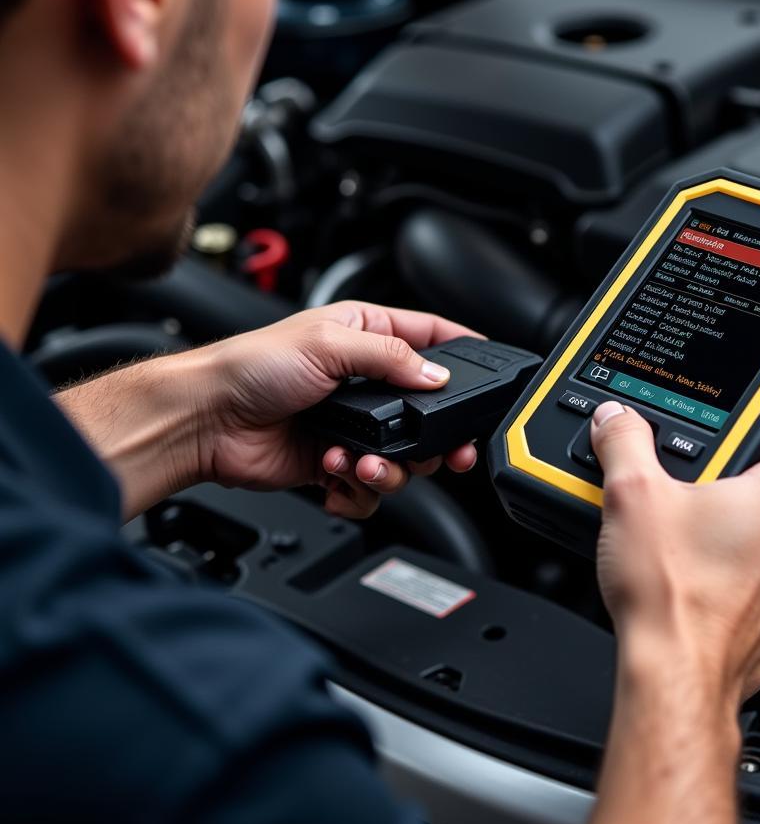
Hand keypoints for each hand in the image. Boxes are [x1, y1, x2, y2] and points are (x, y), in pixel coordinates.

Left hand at [196, 302, 479, 518]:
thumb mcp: (328, 344)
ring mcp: (352, 424)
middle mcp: (364, 380)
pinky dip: (356, 489)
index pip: (430, 336)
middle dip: (437, 437)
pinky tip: (333, 472)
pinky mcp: (334, 462)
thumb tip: (436, 374)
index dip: (462, 351)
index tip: (489, 371)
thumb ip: (391, 357)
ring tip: (360, 463)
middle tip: (448, 452)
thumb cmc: (249, 367)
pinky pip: (367, 486)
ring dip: (389, 468)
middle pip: (428, 410)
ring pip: (404, 457)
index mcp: (365, 335)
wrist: (205, 421)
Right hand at [590, 402, 759, 704]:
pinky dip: (741, 584)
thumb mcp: (631, 493)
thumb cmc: (669, 594)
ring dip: (744, 540)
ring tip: (690, 544)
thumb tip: (618, 420)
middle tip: (698, 496)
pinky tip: (698, 585)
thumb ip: (625, 442)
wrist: (673, 674)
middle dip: (745, 492)